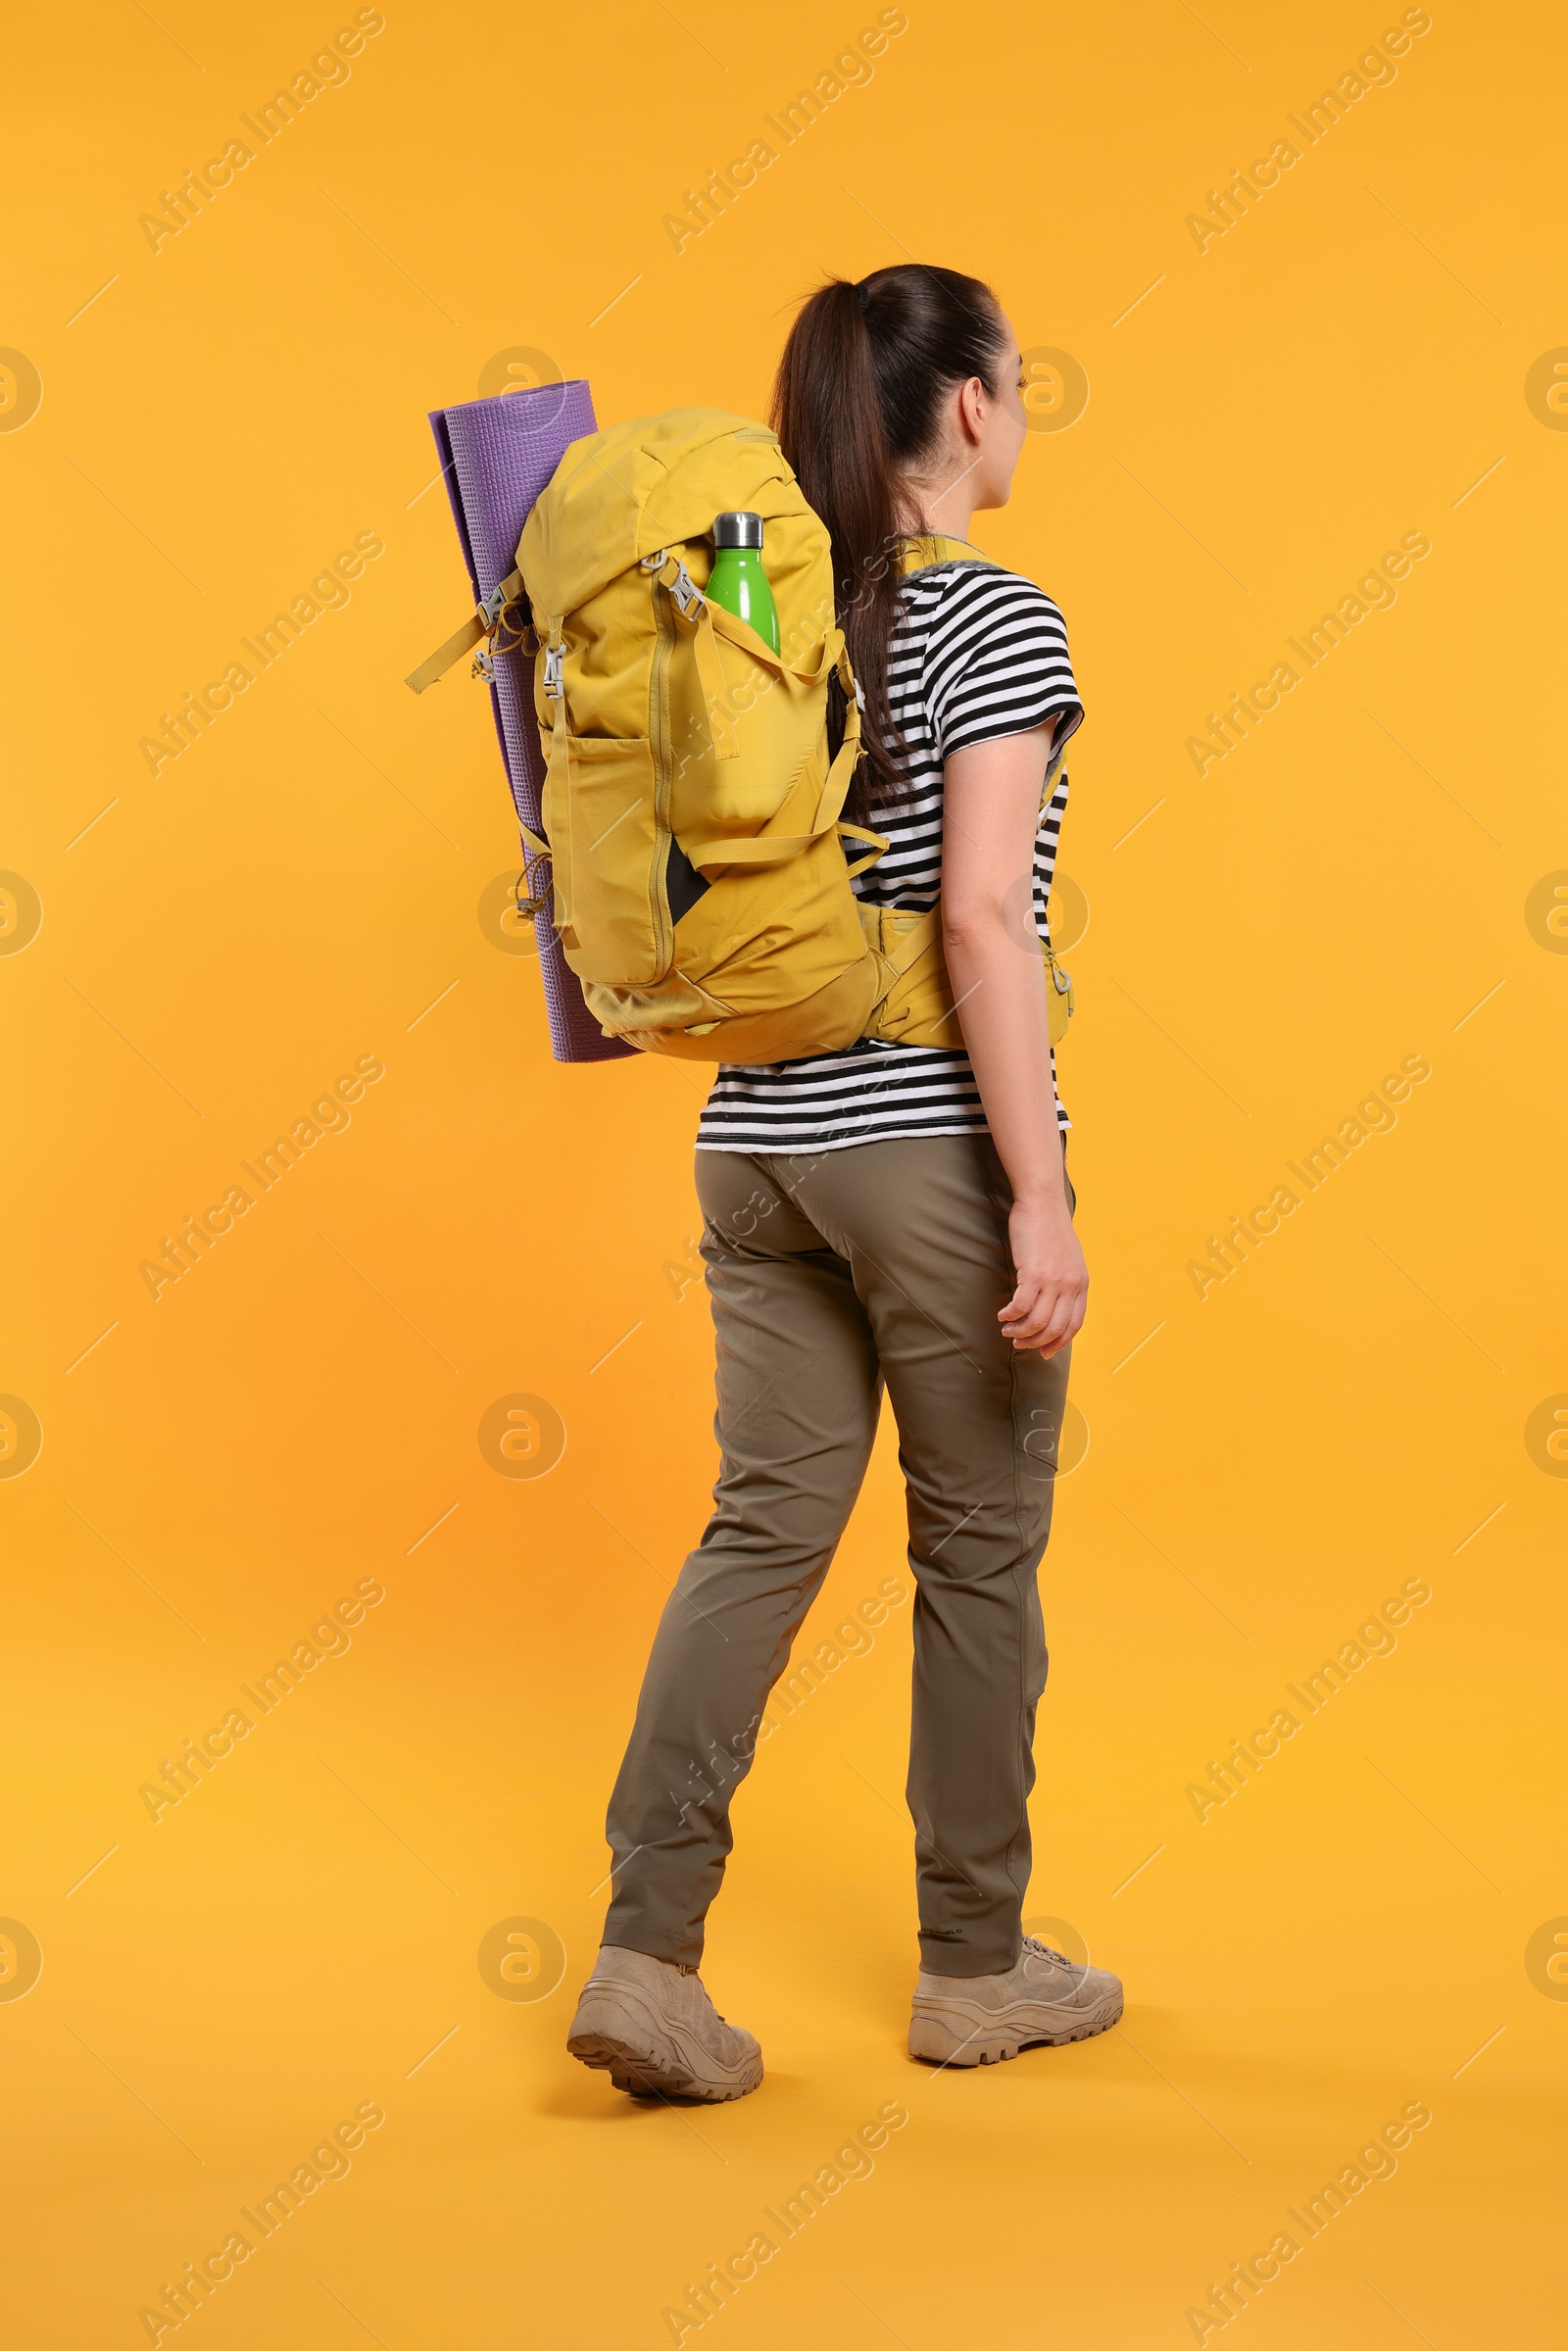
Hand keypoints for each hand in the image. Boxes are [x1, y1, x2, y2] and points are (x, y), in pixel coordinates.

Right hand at [1000, 1193, 1086, 1355]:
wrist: (1042, 1202)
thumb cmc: (1049, 1228)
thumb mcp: (1068, 1259)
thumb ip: (1065, 1281)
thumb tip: (1052, 1304)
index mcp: (1081, 1284)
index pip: (1074, 1325)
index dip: (1058, 1343)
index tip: (1043, 1352)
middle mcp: (1070, 1286)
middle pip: (1054, 1329)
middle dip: (1035, 1342)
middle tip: (1018, 1342)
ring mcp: (1053, 1281)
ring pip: (1036, 1322)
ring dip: (1019, 1331)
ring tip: (1007, 1329)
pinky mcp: (1033, 1274)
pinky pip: (1021, 1307)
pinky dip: (1010, 1315)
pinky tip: (1002, 1314)